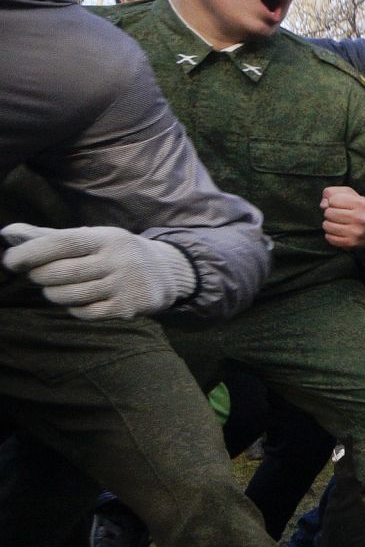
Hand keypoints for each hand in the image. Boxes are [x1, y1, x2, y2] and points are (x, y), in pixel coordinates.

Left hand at [0, 223, 195, 319]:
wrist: (167, 272)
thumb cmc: (118, 252)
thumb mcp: (94, 238)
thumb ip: (52, 236)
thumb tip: (7, 233)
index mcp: (107, 238)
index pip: (62, 243)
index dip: (32, 252)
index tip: (10, 261)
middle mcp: (119, 260)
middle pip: (62, 272)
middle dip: (39, 276)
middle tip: (35, 276)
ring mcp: (124, 286)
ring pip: (70, 295)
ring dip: (53, 294)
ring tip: (54, 289)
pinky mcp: (128, 308)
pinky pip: (86, 313)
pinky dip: (73, 308)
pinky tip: (77, 301)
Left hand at [320, 186, 364, 249]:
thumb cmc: (358, 210)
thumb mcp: (350, 196)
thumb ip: (333, 193)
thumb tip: (323, 205)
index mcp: (362, 204)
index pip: (333, 199)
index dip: (332, 202)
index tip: (340, 206)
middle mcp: (361, 218)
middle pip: (328, 213)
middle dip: (329, 213)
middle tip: (337, 216)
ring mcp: (356, 232)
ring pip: (327, 226)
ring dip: (328, 224)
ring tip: (336, 224)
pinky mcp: (351, 243)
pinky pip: (329, 238)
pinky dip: (330, 235)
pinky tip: (338, 233)